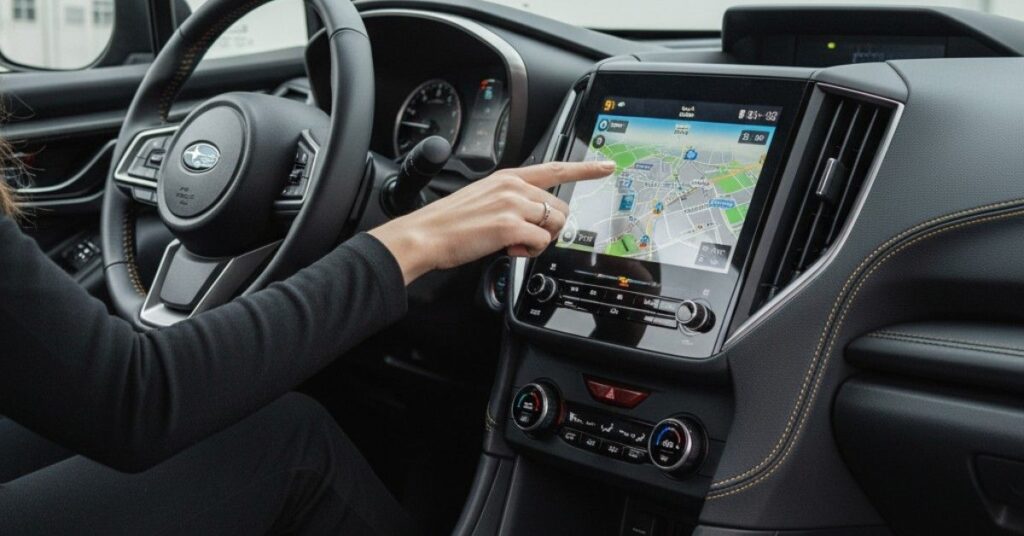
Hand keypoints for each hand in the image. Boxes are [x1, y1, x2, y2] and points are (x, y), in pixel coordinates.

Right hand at [369, 160, 614, 283]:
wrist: (425, 235)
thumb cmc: (450, 223)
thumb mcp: (484, 198)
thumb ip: (512, 200)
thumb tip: (533, 216)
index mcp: (508, 177)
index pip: (555, 168)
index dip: (585, 168)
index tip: (606, 166)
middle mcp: (513, 186)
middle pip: (558, 208)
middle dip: (547, 227)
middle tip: (521, 238)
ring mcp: (513, 205)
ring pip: (553, 225)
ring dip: (538, 241)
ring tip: (511, 243)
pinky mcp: (510, 226)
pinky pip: (540, 243)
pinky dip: (528, 252)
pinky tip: (507, 250)